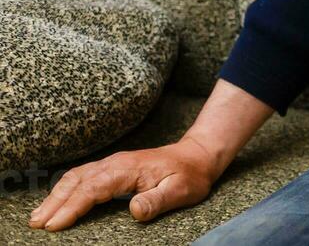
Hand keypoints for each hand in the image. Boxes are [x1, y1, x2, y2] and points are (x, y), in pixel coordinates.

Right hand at [28, 136, 221, 230]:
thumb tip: (134, 210)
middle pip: (77, 181)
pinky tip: (57, 201)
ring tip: (39, 217)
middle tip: (37, 224)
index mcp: (128, 169)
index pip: (93, 188)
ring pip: (76, 177)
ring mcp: (113, 164)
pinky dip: (65, 189)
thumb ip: (157, 200)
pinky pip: (83, 176)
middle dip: (55, 202)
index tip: (55, 225)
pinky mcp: (113, 168)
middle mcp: (116, 164)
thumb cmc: (190, 175)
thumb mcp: (181, 190)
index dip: (72, 207)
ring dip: (56, 195)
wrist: (198, 155)